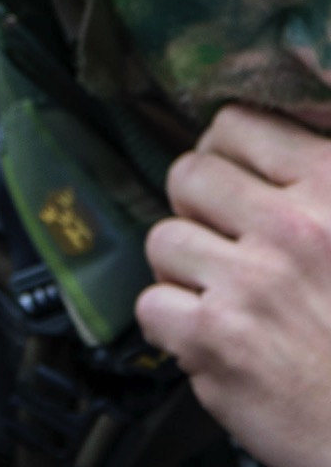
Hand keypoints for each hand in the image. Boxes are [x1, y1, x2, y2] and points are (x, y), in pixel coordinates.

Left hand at [137, 105, 330, 466]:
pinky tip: (215, 340)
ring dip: (187, 271)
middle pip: (188, 175)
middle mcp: (293, 226)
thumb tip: (282, 143)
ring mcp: (251, 281)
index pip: (236, 126)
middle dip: (199, 209)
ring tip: (229, 298)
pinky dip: (174, 327)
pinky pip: (152, 305)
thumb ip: (322, 187)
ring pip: (164, 240)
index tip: (234, 182)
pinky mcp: (217, 338)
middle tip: (226, 243)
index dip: (225, 154)